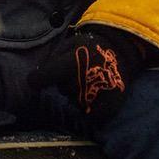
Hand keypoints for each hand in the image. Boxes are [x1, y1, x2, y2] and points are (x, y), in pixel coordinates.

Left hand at [28, 25, 151, 125]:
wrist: (123, 50)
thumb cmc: (92, 46)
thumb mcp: (71, 43)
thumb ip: (53, 58)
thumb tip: (36, 75)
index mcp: (69, 64)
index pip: (40, 79)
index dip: (36, 80)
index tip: (36, 80)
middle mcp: (80, 82)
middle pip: (62, 89)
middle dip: (65, 82)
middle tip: (79, 71)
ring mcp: (94, 97)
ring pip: (75, 101)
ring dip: (79, 93)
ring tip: (91, 79)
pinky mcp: (107, 108)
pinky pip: (90, 115)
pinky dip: (90, 107)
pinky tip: (95, 94)